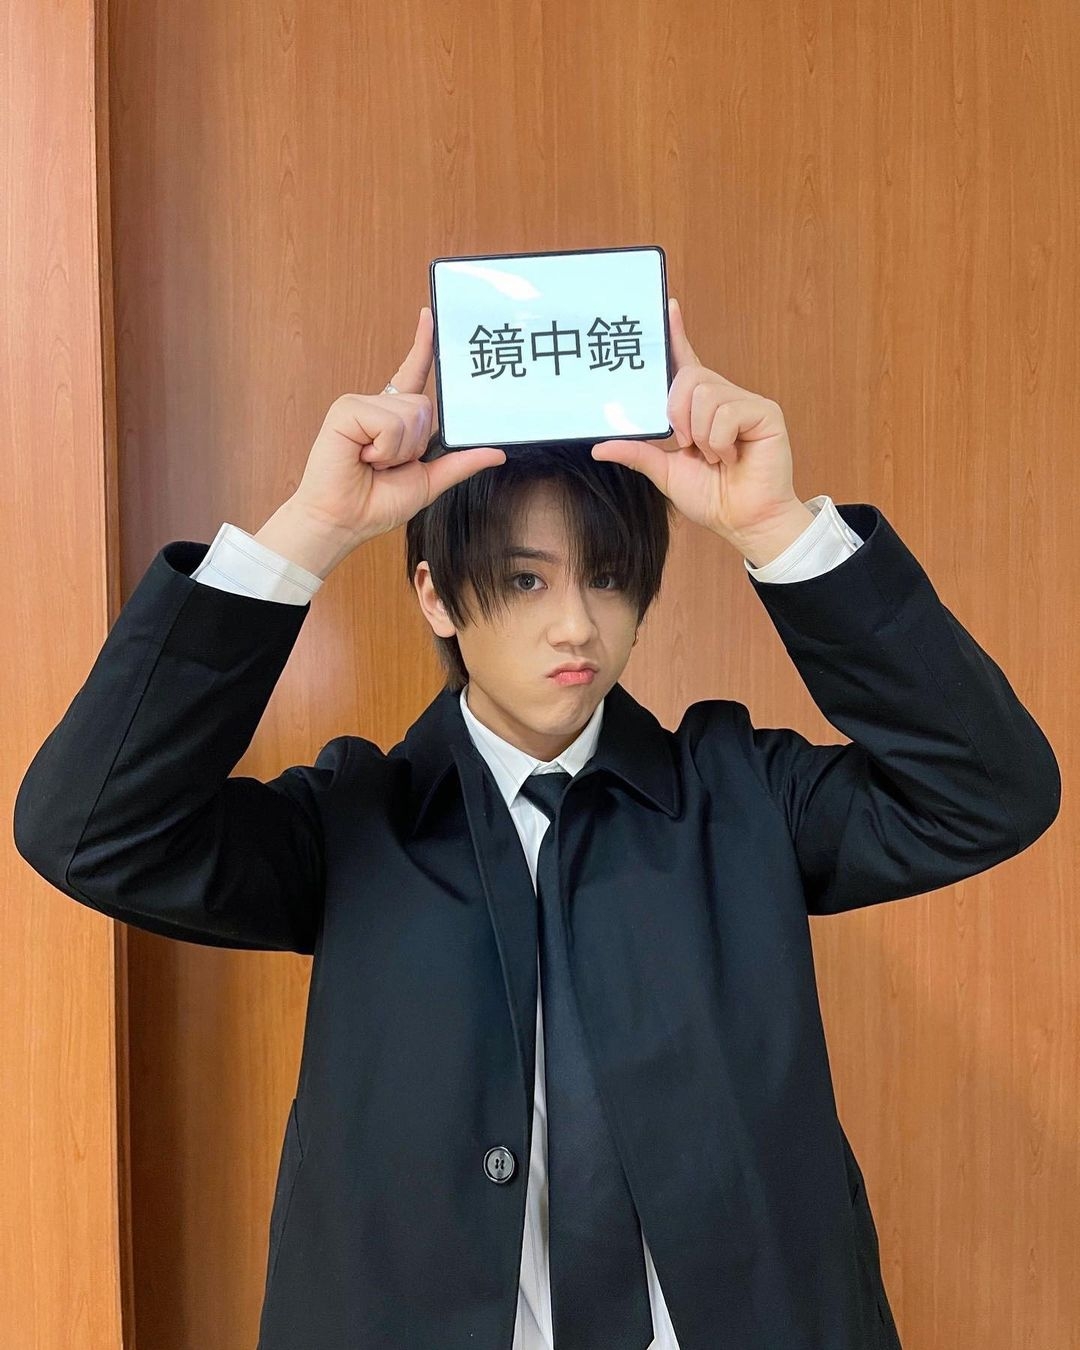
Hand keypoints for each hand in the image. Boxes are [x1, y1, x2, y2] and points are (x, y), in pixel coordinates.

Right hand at [291, 308, 505, 545]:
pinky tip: (362, 457)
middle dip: (416, 444)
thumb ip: (461, 463)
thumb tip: (497, 453)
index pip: (414, 373)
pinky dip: (384, 448)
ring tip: (372, 461)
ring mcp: (360, 404)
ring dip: (399, 450)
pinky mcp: (347, 409)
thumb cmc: (377, 503)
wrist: (344, 521)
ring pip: (411, 414)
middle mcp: (379, 405)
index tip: (430, 315)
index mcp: (395, 418)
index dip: (423, 345)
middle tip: (387, 463)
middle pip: (425, 405)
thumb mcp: (430, 481)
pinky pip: (389, 422)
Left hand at [590, 298, 802, 545]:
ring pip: (704, 394)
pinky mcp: (764, 412)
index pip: (684, 361)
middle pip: (687, 377)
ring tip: (716, 456)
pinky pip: (726, 412)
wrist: (745, 522)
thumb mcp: (665, 473)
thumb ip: (637, 453)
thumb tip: (599, 447)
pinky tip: (731, 457)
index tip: (667, 306)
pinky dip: (720, 441)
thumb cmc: (713, 497)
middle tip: (688, 445)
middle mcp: (722, 397)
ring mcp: (745, 402)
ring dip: (701, 435)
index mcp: (699, 408)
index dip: (676, 334)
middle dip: (677, 414)